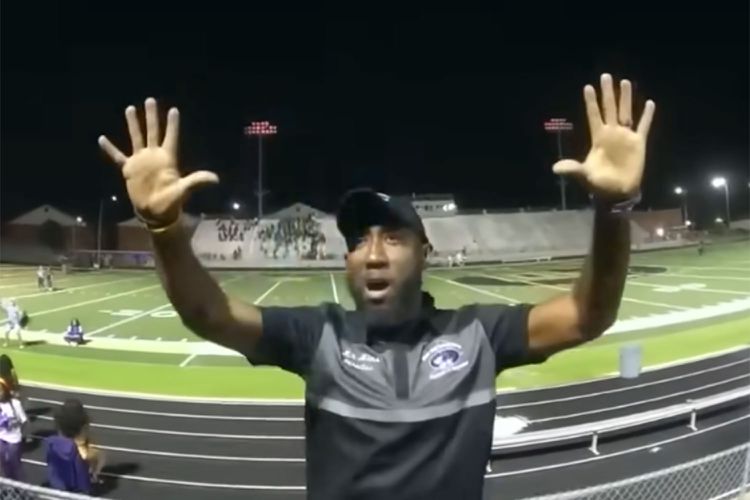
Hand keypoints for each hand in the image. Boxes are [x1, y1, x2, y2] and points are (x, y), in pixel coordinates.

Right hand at [98, 98, 218, 225]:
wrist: (155, 212)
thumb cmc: (171, 202)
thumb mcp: (184, 190)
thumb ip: (197, 181)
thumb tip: (216, 179)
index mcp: (168, 158)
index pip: (171, 137)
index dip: (173, 124)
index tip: (174, 110)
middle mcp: (154, 156)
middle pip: (153, 131)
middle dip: (152, 116)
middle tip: (151, 100)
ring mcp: (141, 161)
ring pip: (137, 138)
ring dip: (134, 124)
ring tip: (131, 108)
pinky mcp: (130, 169)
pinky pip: (118, 156)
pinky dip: (110, 149)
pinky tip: (102, 139)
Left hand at [553, 74, 654, 200]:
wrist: (617, 193)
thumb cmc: (599, 185)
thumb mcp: (584, 176)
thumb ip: (572, 169)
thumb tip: (555, 168)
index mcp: (598, 138)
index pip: (594, 115)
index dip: (591, 102)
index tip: (587, 87)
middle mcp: (611, 134)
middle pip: (609, 108)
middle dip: (607, 93)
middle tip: (605, 76)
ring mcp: (625, 137)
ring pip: (625, 112)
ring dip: (625, 98)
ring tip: (625, 82)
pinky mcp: (638, 143)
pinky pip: (643, 126)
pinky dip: (647, 115)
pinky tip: (650, 102)